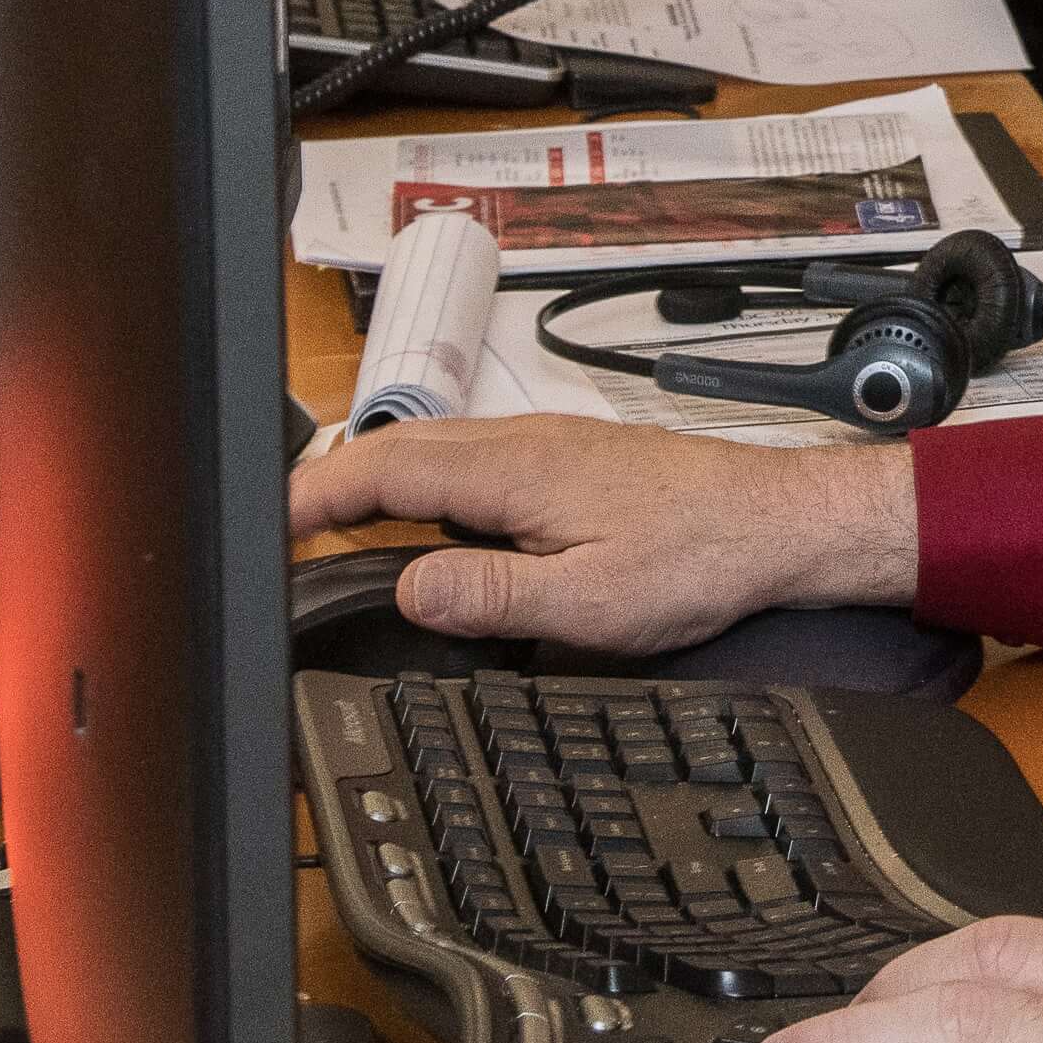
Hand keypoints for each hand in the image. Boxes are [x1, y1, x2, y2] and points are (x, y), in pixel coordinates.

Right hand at [287, 416, 917, 652]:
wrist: (777, 524)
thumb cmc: (700, 557)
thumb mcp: (588, 601)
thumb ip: (490, 594)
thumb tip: (408, 589)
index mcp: (515, 469)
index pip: (384, 470)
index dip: (314, 496)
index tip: (265, 524)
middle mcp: (523, 441)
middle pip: (397, 448)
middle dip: (327, 483)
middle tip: (277, 528)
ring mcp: (545, 443)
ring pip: (433, 449)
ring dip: (374, 479)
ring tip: (329, 523)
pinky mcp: (566, 458)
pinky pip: (469, 458)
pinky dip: (421, 482)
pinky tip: (423, 517)